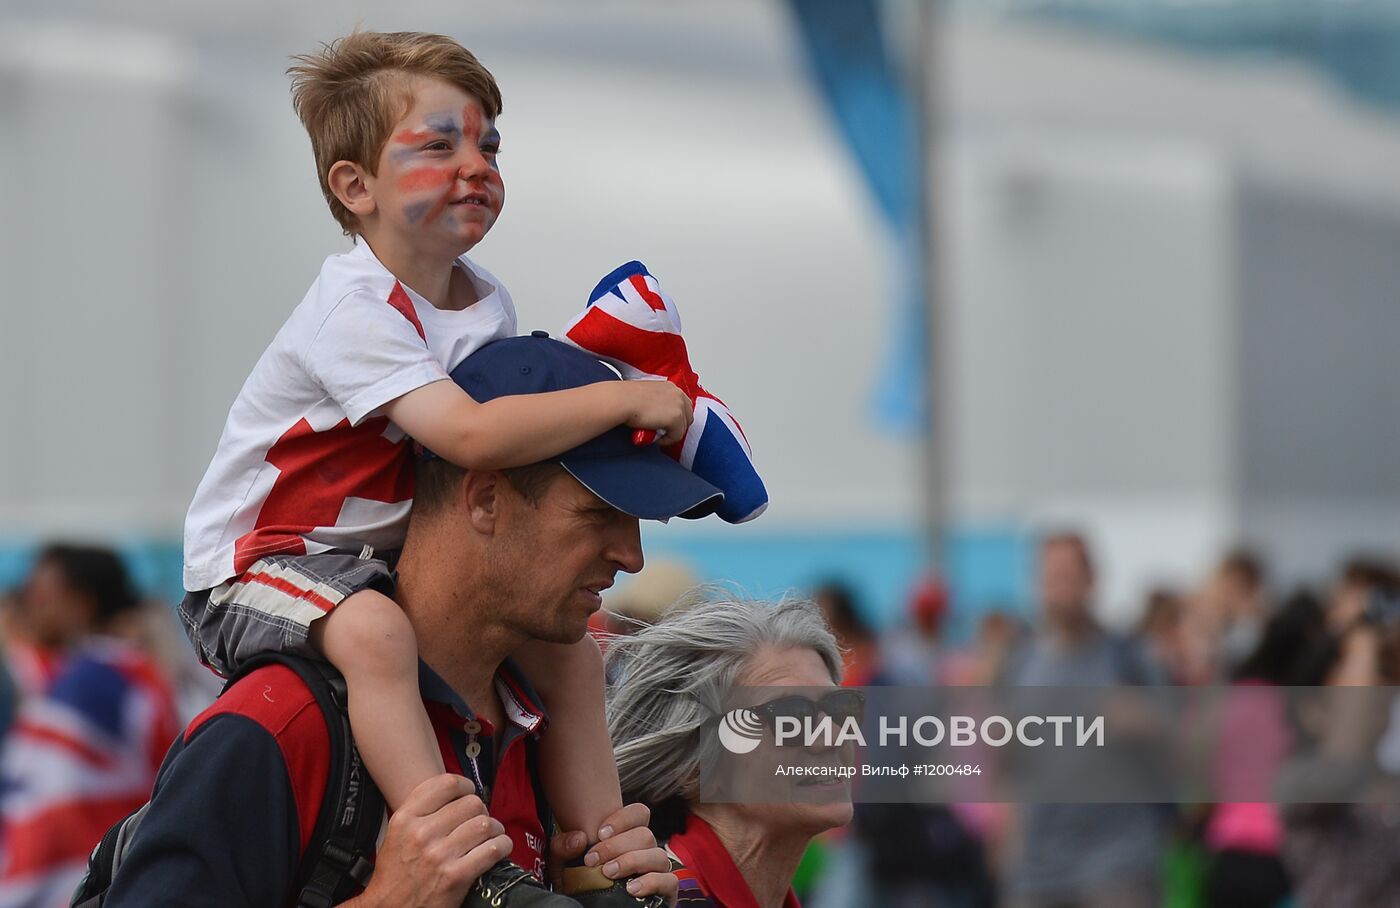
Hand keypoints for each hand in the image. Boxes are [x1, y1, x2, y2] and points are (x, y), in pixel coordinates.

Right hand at [352, 774, 512, 907]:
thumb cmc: (395, 875)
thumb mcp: (396, 834)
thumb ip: (421, 811)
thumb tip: (455, 793)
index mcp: (405, 819)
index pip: (446, 784)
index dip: (465, 786)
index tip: (468, 793)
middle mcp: (421, 834)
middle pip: (471, 803)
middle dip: (480, 811)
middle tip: (478, 821)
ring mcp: (439, 855)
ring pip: (485, 824)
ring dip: (494, 829)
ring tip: (490, 835)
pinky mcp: (456, 875)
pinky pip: (493, 849)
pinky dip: (502, 846)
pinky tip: (498, 848)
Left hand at [550, 803, 676, 904]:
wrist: (588, 907)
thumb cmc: (580, 884)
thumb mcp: (563, 866)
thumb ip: (563, 848)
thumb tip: (578, 838)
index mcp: (628, 837)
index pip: (639, 813)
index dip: (623, 818)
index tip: (599, 833)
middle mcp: (646, 851)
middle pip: (645, 834)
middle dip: (616, 846)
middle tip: (593, 860)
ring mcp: (658, 871)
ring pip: (658, 855)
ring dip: (631, 861)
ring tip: (609, 873)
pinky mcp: (666, 891)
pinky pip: (669, 880)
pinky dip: (651, 882)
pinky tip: (631, 889)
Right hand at [616, 381, 691, 446]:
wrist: (622, 400)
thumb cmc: (626, 398)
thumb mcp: (647, 395)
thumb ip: (657, 402)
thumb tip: (659, 415)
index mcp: (671, 387)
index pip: (683, 406)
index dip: (676, 418)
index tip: (664, 425)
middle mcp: (678, 394)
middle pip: (688, 417)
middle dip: (676, 427)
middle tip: (660, 432)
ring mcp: (679, 406)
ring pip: (682, 428)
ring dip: (670, 434)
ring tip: (653, 434)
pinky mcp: (676, 418)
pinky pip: (676, 436)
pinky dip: (666, 440)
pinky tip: (653, 437)